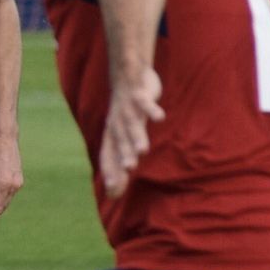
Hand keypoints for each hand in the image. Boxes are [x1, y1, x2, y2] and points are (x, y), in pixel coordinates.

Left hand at [98, 68, 163, 196]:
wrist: (126, 74)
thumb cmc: (125, 115)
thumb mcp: (122, 139)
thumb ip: (119, 167)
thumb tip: (112, 196)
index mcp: (111, 136)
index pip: (109, 157)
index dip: (111, 172)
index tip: (113, 190)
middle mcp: (117, 124)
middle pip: (120, 142)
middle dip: (124, 155)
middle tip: (128, 170)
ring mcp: (128, 109)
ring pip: (132, 124)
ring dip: (137, 136)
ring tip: (143, 150)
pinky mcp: (139, 94)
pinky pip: (145, 102)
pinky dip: (152, 109)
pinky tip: (160, 118)